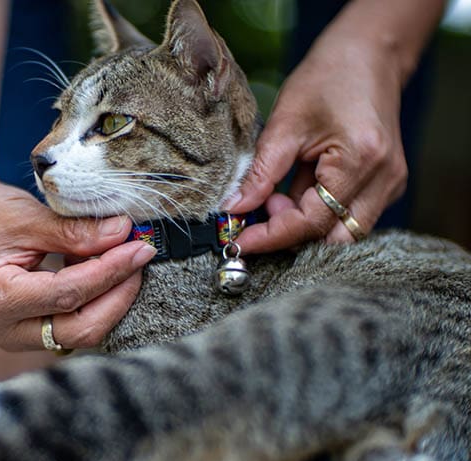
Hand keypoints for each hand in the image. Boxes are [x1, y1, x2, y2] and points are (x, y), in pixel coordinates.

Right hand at [0, 173, 155, 350]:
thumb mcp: (28, 217)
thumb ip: (76, 231)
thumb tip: (124, 234)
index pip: (67, 295)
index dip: (109, 272)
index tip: (139, 248)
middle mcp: (0, 330)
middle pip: (78, 330)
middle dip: (117, 295)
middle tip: (140, 257)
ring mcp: (13, 336)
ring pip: (79, 332)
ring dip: (109, 299)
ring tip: (123, 257)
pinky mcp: (27, 331)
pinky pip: (72, 324)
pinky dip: (94, 300)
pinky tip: (105, 268)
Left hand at [226, 34, 407, 253]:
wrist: (368, 55)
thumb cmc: (327, 79)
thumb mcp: (285, 123)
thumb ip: (261, 173)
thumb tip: (234, 209)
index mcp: (360, 161)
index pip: (312, 222)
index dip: (272, 236)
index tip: (239, 241)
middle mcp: (385, 179)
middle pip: (334, 240)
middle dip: (291, 235)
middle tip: (260, 211)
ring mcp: (390, 183)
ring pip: (343, 233)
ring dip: (304, 224)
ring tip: (278, 194)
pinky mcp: (386, 184)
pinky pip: (348, 216)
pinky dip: (317, 213)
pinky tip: (296, 188)